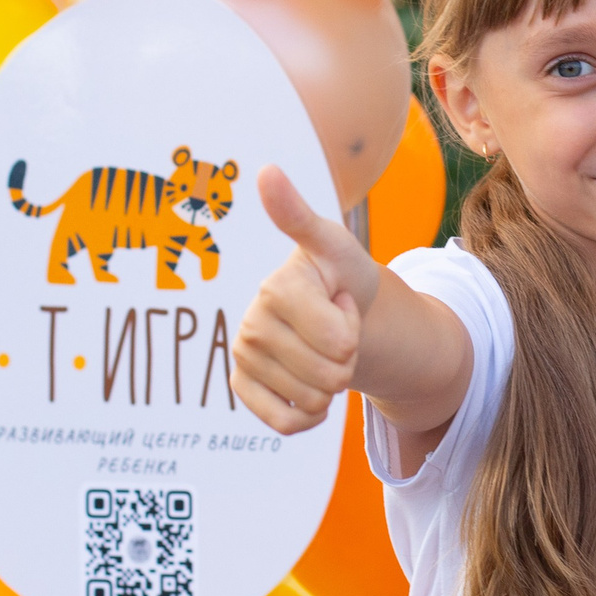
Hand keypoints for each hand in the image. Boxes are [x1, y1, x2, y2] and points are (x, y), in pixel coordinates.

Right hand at [234, 165, 385, 434]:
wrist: (336, 307)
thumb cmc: (340, 274)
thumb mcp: (335, 245)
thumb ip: (300, 216)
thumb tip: (265, 170)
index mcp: (275, 289)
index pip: (339, 341)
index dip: (354, 326)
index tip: (340, 299)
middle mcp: (250, 324)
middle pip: (330, 375)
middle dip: (347, 355)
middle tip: (335, 326)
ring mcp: (244, 357)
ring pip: (314, 401)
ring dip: (332, 382)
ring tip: (322, 345)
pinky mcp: (242, 388)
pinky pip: (286, 425)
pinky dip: (311, 415)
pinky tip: (311, 387)